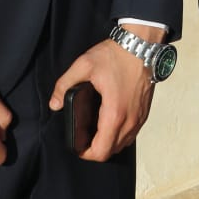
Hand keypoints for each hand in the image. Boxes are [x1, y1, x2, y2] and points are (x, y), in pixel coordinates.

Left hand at [49, 26, 165, 161]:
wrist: (142, 44)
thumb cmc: (116, 55)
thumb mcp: (84, 65)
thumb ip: (64, 84)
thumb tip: (54, 103)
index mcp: (114, 113)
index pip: (101, 151)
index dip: (86, 154)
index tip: (77, 146)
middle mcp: (130, 120)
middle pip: (112, 151)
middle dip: (96, 150)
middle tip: (83, 138)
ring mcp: (140, 117)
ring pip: (123, 144)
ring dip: (109, 143)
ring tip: (95, 131)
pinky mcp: (144, 111)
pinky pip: (132, 133)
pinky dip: (120, 134)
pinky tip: (109, 121)